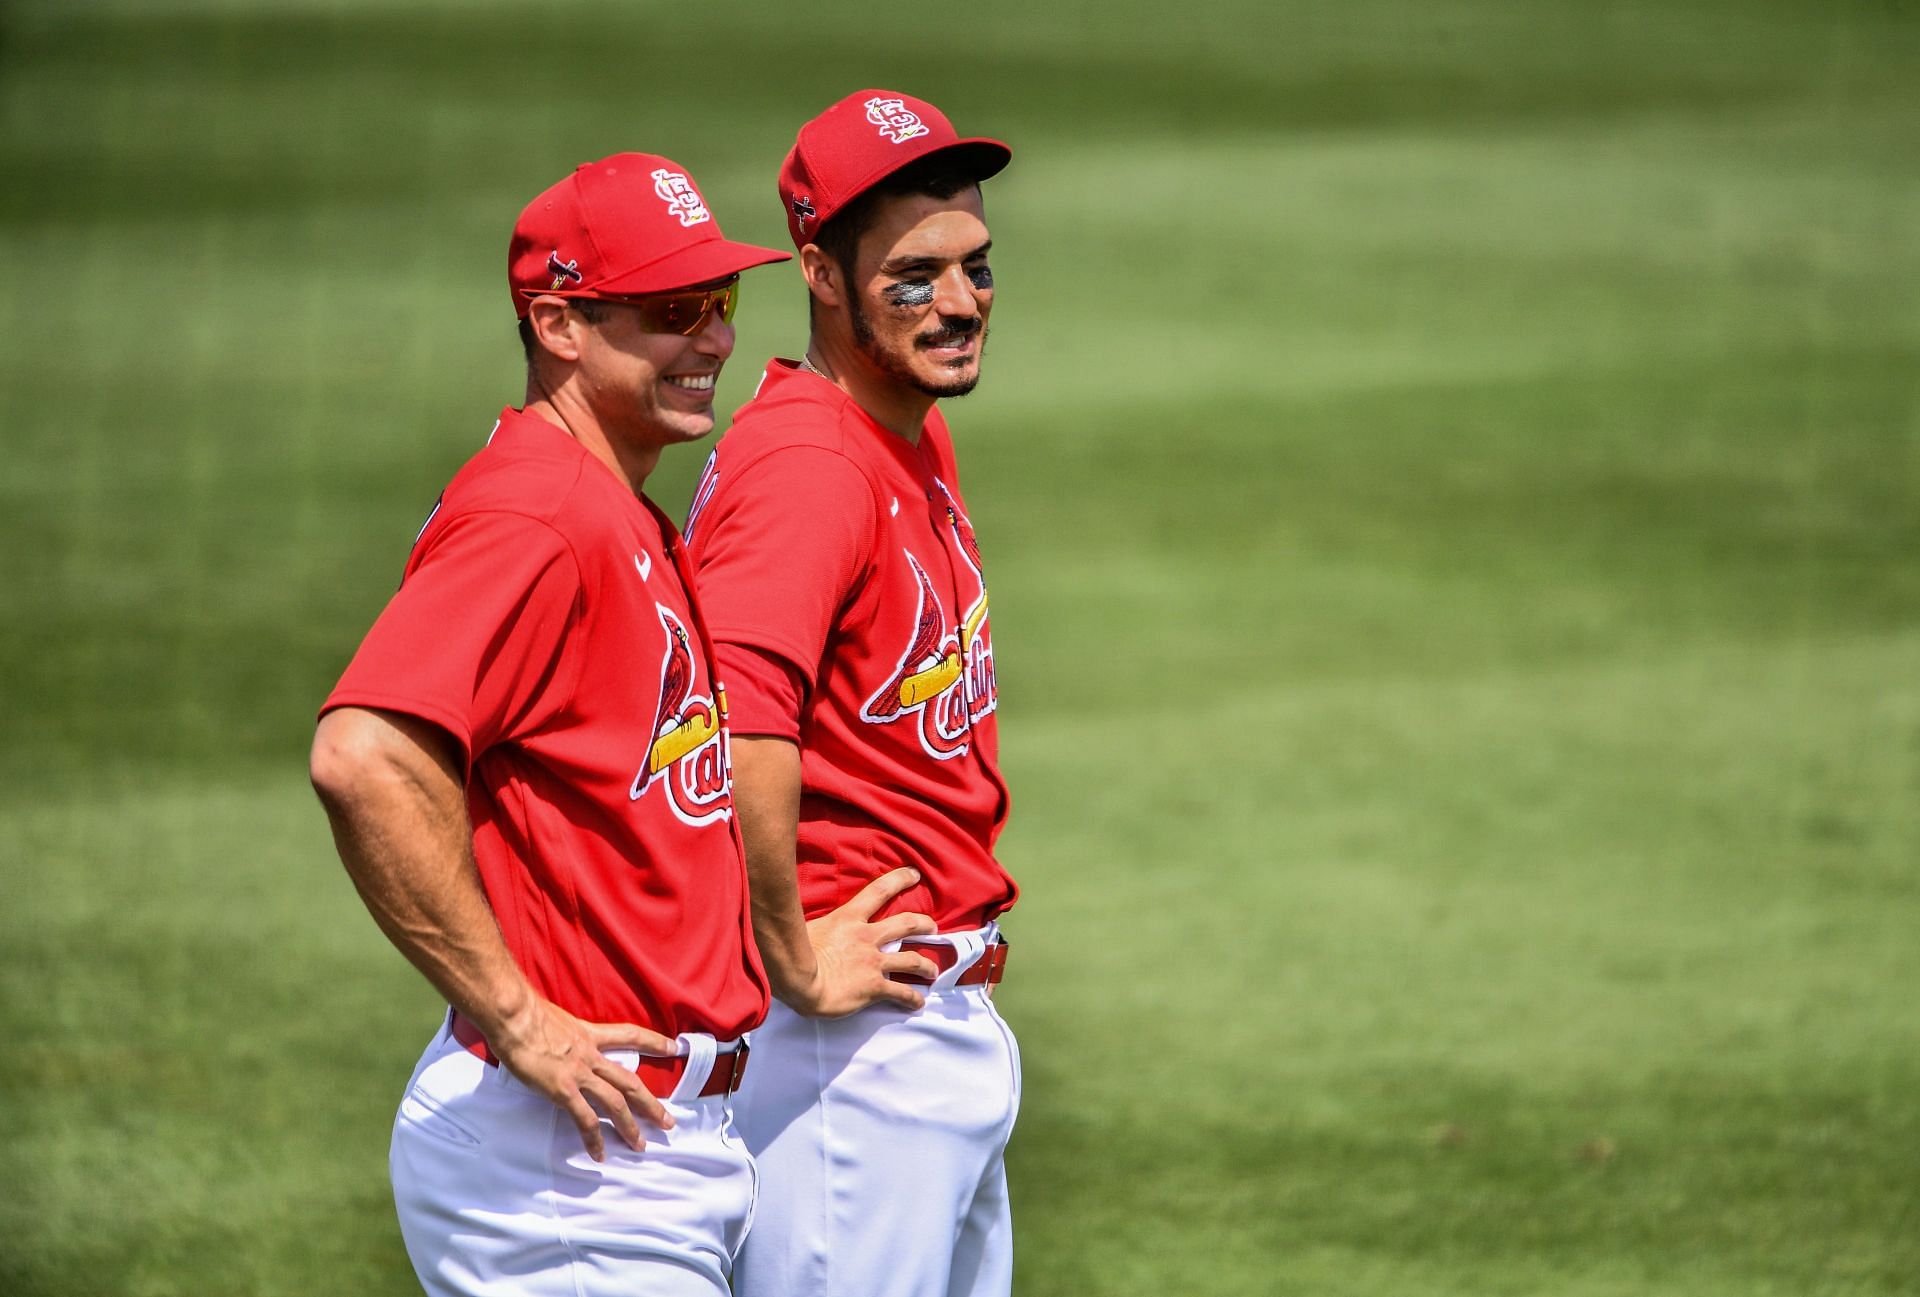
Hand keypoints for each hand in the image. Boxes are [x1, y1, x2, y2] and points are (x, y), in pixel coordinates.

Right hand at [485, 997, 679, 1161]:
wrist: (514, 1016)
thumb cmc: (524, 1012)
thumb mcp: (555, 1018)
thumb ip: (564, 1033)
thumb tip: (557, 1039)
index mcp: (590, 1034)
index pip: (630, 1035)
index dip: (654, 1042)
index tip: (674, 1048)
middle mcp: (590, 1055)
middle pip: (630, 1081)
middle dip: (651, 1103)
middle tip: (667, 1121)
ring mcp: (579, 1074)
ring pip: (615, 1103)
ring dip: (630, 1126)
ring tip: (640, 1145)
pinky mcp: (563, 1090)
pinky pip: (584, 1119)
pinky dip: (594, 1138)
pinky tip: (599, 1153)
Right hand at [785, 867, 939, 1017]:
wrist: (799, 979)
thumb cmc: (794, 952)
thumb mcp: (806, 927)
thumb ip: (819, 925)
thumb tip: (809, 922)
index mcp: (849, 919)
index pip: (879, 891)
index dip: (899, 880)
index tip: (914, 875)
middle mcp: (867, 938)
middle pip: (906, 925)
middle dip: (923, 925)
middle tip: (933, 927)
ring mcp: (874, 962)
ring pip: (911, 960)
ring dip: (926, 966)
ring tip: (933, 971)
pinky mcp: (875, 987)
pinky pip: (901, 992)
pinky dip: (913, 998)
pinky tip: (919, 1002)